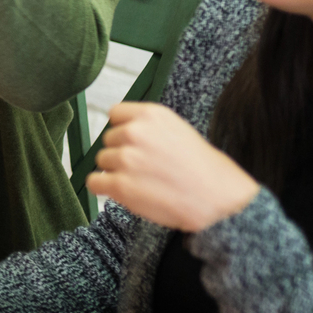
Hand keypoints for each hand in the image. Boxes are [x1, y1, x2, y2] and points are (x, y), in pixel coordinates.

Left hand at [85, 102, 261, 232]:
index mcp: (151, 115)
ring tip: (141, 181)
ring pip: (102, 161)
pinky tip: (120, 191)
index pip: (116, 113)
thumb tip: (125, 132)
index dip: (123, 129)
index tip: (133, 142)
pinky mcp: (120, 185)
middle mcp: (134, 132)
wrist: (219, 198)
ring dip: (115, 171)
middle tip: (144, 167)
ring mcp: (126, 159)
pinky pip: (94, 182)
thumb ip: (149, 128)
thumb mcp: (178, 130)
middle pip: (108, 139)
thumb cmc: (204, 168)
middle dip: (121, 152)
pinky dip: (102, 188)